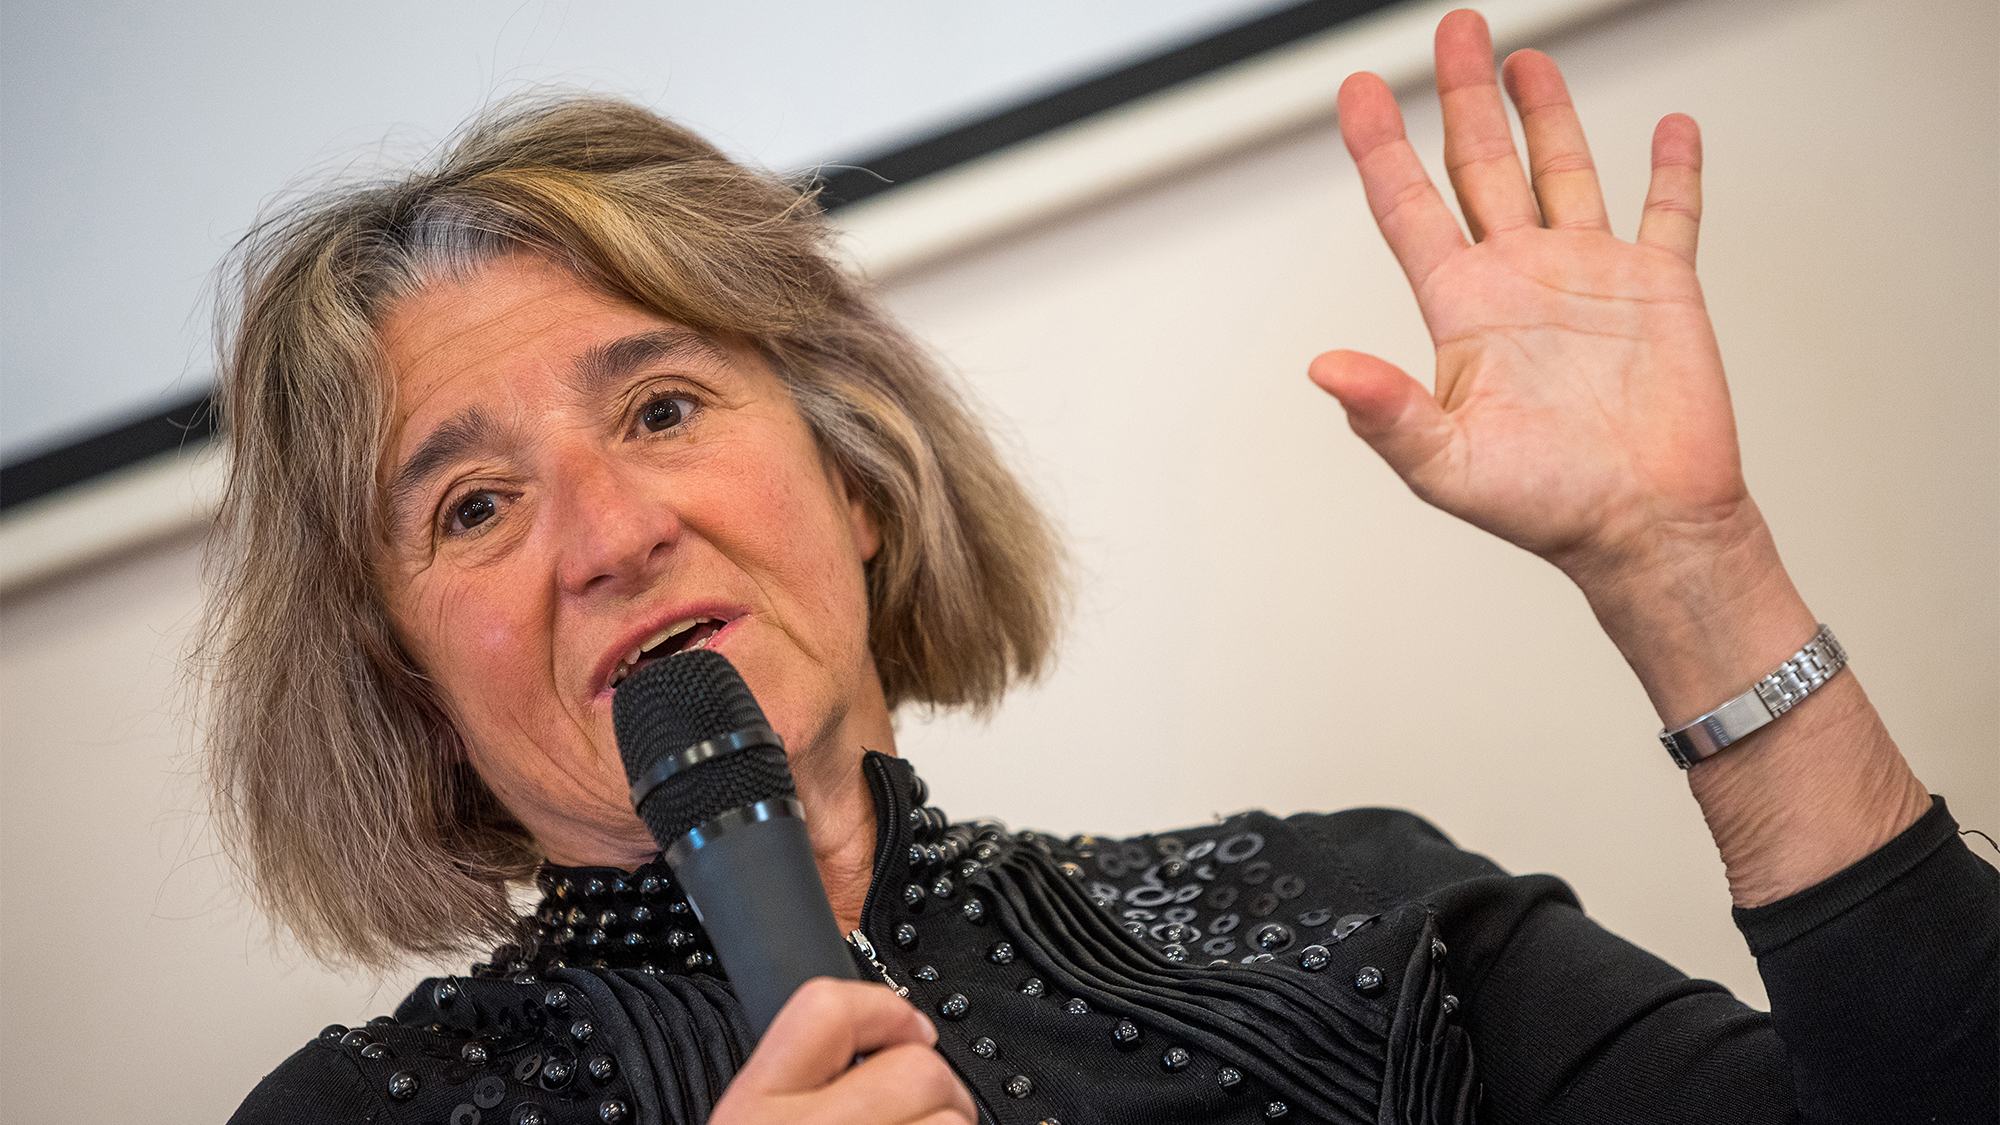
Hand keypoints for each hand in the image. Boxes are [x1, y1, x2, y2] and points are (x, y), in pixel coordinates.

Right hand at [709, 978, 976, 1124]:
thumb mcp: (751, 1124)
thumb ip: (794, 1086)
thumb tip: (863, 1048)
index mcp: (753, 1108)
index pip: (825, 1009)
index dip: (882, 1007)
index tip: (908, 1025)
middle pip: (916, 1068)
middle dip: (936, 1087)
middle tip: (927, 1110)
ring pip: (952, 1121)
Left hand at [1317, 9, 1928, 906]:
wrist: (1646, 529)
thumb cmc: (1545, 507)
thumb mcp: (1444, 465)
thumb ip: (1385, 412)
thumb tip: (1322, 369)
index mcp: (1464, 311)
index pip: (1410, 208)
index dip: (1381, 147)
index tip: (1357, 89)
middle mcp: (1521, 281)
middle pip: (1482, 166)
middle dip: (1464, 97)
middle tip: (1454, 29)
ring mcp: (1590, 277)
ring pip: (1563, 171)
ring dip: (1546, 114)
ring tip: (1525, 59)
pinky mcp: (1660, 289)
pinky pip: (1670, 214)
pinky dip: (1673, 170)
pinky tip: (1671, 130)